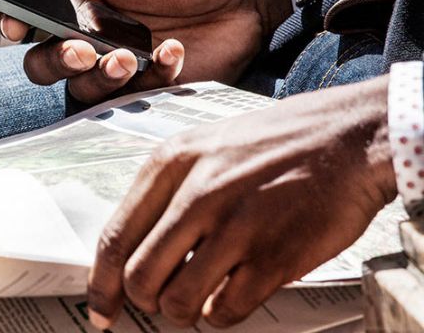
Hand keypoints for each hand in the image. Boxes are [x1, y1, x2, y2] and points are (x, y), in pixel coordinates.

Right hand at [0, 0, 291, 103]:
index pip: (33, 10)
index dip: (14, 22)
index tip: (19, 29)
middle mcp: (90, 33)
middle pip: (43, 62)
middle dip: (54, 62)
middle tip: (82, 52)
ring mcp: (116, 64)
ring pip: (80, 89)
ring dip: (98, 78)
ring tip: (128, 57)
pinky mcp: (146, 88)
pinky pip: (132, 98)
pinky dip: (150, 78)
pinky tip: (173, 51)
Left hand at [87, 76, 395, 328]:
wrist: (350, 135)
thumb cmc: (278, 142)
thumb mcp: (205, 146)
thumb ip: (166, 192)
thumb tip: (135, 248)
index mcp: (171, 163)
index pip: (114, 238)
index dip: (101, 284)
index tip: (101, 309)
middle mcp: (197, 193)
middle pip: (139, 278)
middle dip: (144, 300)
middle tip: (159, 300)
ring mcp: (236, 226)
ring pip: (177, 302)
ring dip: (183, 311)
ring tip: (199, 297)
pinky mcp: (274, 256)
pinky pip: (225, 311)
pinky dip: (221, 314)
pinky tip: (231, 294)